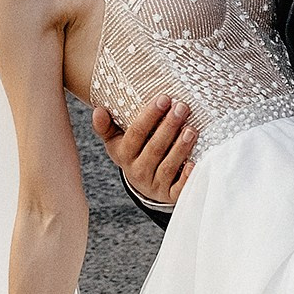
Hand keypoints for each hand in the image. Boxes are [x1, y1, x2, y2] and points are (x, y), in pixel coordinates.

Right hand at [91, 92, 196, 209]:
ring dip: (180, 148)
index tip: (163, 99)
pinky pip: (178, 188)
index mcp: (124, 155)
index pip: (136, 133)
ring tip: (191, 129)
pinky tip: (195, 163)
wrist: (144, 184)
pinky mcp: (170, 195)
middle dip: (169, 126)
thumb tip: (98, 110)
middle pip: (155, 148)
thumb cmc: (133, 153)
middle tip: (182, 108)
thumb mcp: (116, 140)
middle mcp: (138, 171)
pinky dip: (187, 177)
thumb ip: (105, 126)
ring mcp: (154, 185)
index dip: (150, 116)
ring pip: (168, 167)